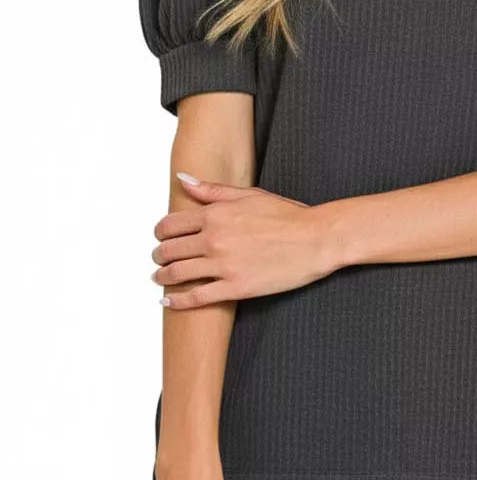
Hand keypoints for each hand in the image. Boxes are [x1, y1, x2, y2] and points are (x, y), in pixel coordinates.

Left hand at [150, 173, 336, 308]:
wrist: (315, 239)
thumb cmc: (288, 215)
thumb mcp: (249, 194)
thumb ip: (212, 190)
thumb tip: (184, 179)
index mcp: (216, 214)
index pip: (171, 224)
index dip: (160, 232)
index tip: (160, 235)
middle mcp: (214, 239)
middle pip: (169, 250)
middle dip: (159, 254)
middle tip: (158, 258)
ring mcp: (223, 265)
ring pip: (178, 273)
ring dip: (162, 276)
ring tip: (160, 277)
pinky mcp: (235, 287)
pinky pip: (197, 297)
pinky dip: (177, 300)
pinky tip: (168, 300)